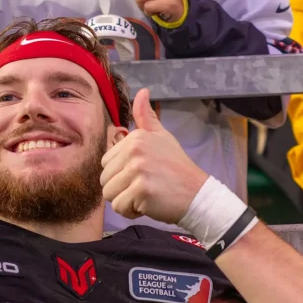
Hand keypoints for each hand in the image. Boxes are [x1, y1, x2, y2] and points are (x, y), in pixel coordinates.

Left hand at [100, 89, 206, 222]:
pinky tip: (148, 204)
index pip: (106, 162)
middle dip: (121, 188)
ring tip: (145, 195)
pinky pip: (119, 207)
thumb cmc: (177, 168)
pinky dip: (131, 211)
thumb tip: (142, 91)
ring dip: (125, 201)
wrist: (198, 195)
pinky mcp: (141, 189)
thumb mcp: (162, 137)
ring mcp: (138, 169)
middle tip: (145, 186)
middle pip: (104, 179)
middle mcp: (135, 150)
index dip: (121, 174)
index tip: (143, 173)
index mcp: (135, 137)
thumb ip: (146, 117)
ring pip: (109, 194)